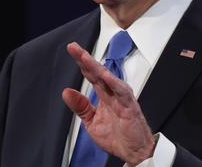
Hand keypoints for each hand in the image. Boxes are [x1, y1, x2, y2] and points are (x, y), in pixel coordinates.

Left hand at [62, 42, 155, 165]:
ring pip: (108, 78)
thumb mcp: (92, 122)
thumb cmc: (117, 137)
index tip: (72, 50)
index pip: (91, 75)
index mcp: (104, 95)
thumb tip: (66, 92)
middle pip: (97, 72)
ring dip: (97, 68)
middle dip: (85, 59)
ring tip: (85, 58)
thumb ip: (80, 107)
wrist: (134, 153)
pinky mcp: (130, 107)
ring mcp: (122, 99)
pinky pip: (122, 93)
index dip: (81, 63)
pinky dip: (114, 83)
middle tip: (74, 48)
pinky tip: (106, 75)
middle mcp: (113, 93)